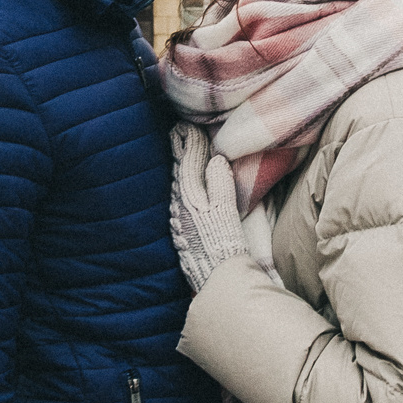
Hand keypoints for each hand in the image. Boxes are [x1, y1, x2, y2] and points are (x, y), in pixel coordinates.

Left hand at [169, 122, 246, 290]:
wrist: (216, 277)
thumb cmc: (224, 243)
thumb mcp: (225, 209)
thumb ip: (220, 183)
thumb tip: (216, 160)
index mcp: (190, 196)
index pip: (188, 162)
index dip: (189, 143)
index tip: (186, 125)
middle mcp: (179, 205)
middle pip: (179, 171)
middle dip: (179, 150)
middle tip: (177, 130)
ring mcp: (178, 219)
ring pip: (177, 185)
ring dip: (179, 166)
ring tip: (179, 150)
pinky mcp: (181, 231)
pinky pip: (178, 199)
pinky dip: (180, 185)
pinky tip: (181, 185)